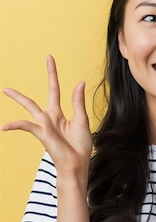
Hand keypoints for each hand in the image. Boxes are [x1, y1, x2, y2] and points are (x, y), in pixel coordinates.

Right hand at [2, 55, 91, 172]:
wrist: (77, 164)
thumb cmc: (80, 146)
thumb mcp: (81, 120)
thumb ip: (77, 101)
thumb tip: (79, 81)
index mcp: (59, 114)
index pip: (55, 89)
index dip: (52, 73)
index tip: (49, 58)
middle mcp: (49, 117)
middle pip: (39, 96)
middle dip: (36, 82)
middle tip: (30, 68)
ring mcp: (44, 124)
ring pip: (29, 106)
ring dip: (18, 97)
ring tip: (5, 89)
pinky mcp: (41, 133)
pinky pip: (26, 125)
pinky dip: (15, 124)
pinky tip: (4, 126)